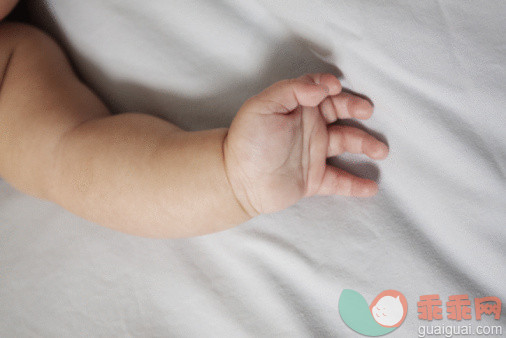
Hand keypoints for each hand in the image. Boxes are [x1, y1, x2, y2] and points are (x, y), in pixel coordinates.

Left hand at [223, 73, 388, 216]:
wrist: (236, 179)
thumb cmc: (247, 140)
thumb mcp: (263, 105)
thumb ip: (292, 90)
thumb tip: (324, 87)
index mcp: (297, 108)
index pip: (319, 91)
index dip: (331, 87)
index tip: (336, 89)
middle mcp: (308, 128)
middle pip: (339, 114)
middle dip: (356, 109)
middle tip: (367, 111)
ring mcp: (313, 154)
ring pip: (346, 145)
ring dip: (365, 145)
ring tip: (381, 151)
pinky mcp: (313, 179)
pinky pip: (339, 181)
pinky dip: (356, 184)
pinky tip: (372, 186)